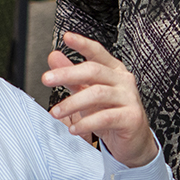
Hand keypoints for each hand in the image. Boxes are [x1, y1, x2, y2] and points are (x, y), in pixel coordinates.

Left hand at [43, 32, 157, 167]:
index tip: (67, 38)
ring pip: (98, 94)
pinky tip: (74, 128)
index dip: (83, 44)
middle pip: (94, 70)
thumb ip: (72, 75)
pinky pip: (106, 117)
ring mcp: (129, 98)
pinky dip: (87, 123)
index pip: (98, 52)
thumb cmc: (111, 114)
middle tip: (47, 79)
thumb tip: (54, 57)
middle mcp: (123, 81)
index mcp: (114, 70)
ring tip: (56, 112)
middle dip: (68, 73)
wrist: (133, 141)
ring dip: (72, 103)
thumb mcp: (88, 93)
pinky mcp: (131, 117)